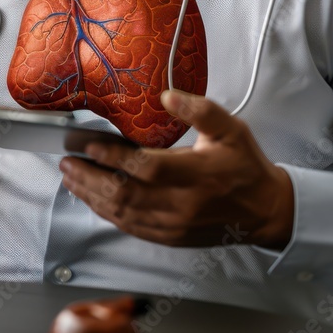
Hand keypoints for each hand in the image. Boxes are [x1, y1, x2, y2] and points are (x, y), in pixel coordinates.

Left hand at [60, 90, 293, 249]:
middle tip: (68, 161)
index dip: (113, 157)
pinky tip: (91, 198)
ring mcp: (173, 224)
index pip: (147, 167)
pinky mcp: (168, 236)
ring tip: (71, 177)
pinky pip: (129, 227)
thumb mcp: (230, 129)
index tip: (88, 145)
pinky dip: (106, 212)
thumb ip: (199, 110)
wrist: (264, 211)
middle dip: (90, 177)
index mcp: (197, 174)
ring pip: (122, 213)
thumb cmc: (245, 167)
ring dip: (91, 196)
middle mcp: (182, 203)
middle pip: (125, 194)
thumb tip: (166, 95)